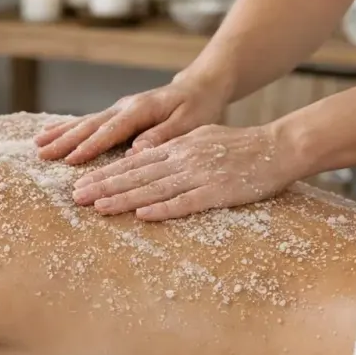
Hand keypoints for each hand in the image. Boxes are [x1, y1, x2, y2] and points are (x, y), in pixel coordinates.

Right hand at [34, 73, 228, 164]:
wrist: (200, 87)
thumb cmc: (199, 107)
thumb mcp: (190, 122)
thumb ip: (163, 135)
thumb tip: (137, 149)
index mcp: (141, 110)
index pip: (112, 130)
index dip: (91, 145)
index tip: (72, 159)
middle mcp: (125, 107)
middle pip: (90, 125)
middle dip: (65, 141)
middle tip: (42, 155)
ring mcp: (118, 109)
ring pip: (84, 123)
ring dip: (60, 134)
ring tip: (37, 145)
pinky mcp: (117, 115)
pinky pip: (88, 123)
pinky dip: (67, 129)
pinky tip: (50, 135)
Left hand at [70, 124, 297, 219]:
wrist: (280, 147)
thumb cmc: (241, 146)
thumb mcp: (201, 139)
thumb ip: (173, 149)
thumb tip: (143, 156)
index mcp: (178, 146)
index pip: (133, 162)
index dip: (106, 174)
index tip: (81, 184)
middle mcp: (184, 158)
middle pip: (137, 175)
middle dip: (104, 186)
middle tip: (75, 198)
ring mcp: (200, 175)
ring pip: (155, 188)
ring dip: (124, 199)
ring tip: (99, 208)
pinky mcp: (219, 191)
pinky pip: (187, 202)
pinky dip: (163, 209)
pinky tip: (143, 215)